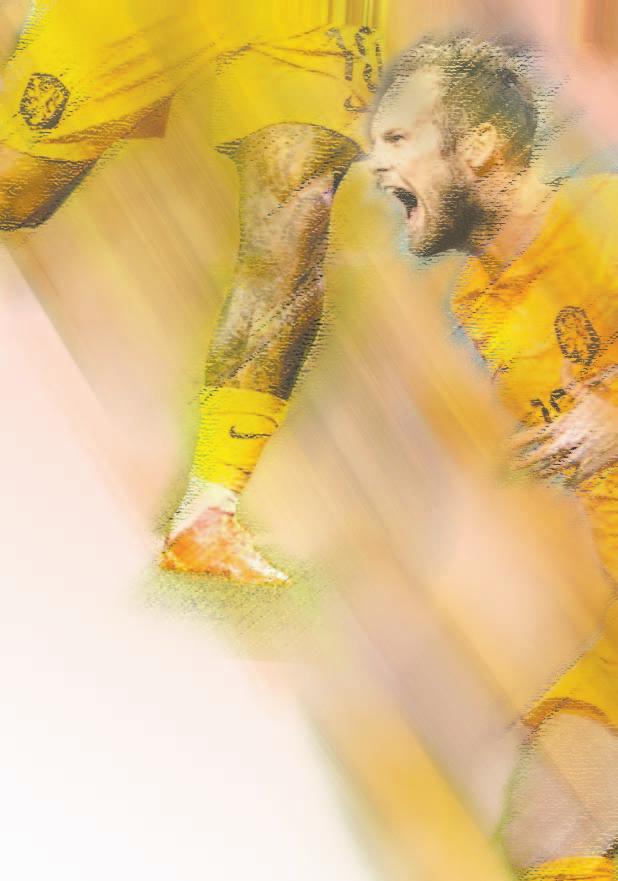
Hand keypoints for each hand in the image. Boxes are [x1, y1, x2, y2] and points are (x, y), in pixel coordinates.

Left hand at [510, 368, 617, 485]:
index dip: (515, 442)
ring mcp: (577, 456)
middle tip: (504, 470)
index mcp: (562, 426)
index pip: (532, 435)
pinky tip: (550, 494)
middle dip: (521, 463)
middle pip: (538, 456)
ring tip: (520, 483)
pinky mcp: (589, 467)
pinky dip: (561, 486)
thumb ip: (570, 382)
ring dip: (536, 476)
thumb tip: (564, 362)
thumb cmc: (606, 412)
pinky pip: (571, 480)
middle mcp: (566, 442)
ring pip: (551, 470)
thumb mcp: (587, 396)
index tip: (499, 448)